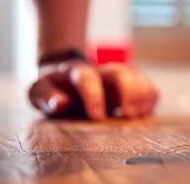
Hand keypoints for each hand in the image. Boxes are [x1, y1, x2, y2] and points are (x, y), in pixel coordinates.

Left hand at [28, 61, 158, 119]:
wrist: (65, 76)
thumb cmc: (53, 88)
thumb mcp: (38, 91)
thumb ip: (45, 96)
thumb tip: (59, 104)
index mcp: (76, 72)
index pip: (88, 78)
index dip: (94, 97)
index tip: (97, 118)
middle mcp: (101, 70)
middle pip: (120, 72)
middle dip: (128, 92)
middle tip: (128, 115)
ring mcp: (118, 75)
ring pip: (136, 75)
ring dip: (142, 94)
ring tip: (138, 115)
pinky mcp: (130, 83)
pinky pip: (147, 84)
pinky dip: (151, 96)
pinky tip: (146, 112)